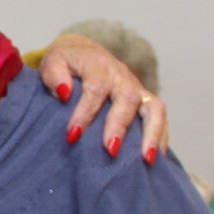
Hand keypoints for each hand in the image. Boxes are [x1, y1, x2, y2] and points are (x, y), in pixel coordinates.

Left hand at [39, 35, 168, 161]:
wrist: (86, 53)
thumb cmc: (67, 63)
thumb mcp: (53, 62)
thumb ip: (54, 75)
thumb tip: (64, 93)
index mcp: (99, 65)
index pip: (95, 88)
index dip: (85, 113)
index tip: (72, 136)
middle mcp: (122, 76)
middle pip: (128, 98)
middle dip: (120, 126)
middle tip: (110, 151)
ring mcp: (137, 88)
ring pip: (154, 107)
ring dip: (152, 134)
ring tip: (146, 160)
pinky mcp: (145, 101)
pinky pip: (160, 118)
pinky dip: (160, 138)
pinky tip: (154, 160)